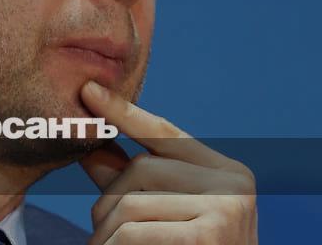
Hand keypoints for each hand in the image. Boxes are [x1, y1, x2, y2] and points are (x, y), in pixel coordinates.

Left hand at [79, 81, 257, 244]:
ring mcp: (227, 209)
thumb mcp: (170, 217)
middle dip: (108, 202)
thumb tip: (90, 150)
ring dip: (104, 234)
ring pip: (130, 203)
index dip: (123, 112)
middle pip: (140, 170)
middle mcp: (234, 182)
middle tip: (100, 235)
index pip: (166, 132)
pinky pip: (133, 232)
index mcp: (228, 171)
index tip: (87, 91)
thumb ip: (136, 185)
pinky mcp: (209, 236)